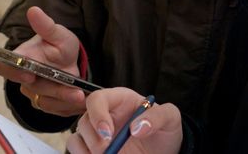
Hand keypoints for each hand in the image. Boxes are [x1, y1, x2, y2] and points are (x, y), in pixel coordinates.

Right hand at [0, 6, 85, 116]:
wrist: (70, 61)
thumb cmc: (60, 45)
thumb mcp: (58, 33)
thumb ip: (46, 26)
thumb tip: (33, 10)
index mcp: (21, 58)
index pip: (3, 67)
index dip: (12, 72)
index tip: (29, 74)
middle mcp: (23, 78)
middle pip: (32, 89)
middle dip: (54, 91)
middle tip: (74, 91)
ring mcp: (33, 92)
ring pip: (44, 102)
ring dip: (64, 101)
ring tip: (82, 97)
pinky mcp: (45, 104)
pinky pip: (54, 110)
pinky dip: (69, 107)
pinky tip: (81, 103)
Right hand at [66, 88, 182, 153]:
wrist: (165, 151)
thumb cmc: (164, 130)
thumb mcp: (170, 118)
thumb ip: (158, 116)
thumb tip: (136, 128)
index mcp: (119, 100)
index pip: (97, 99)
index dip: (98, 115)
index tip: (108, 133)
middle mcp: (104, 116)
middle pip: (84, 121)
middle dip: (94, 139)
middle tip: (109, 151)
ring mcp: (97, 135)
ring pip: (76, 139)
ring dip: (86, 150)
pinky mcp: (93, 151)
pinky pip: (77, 152)